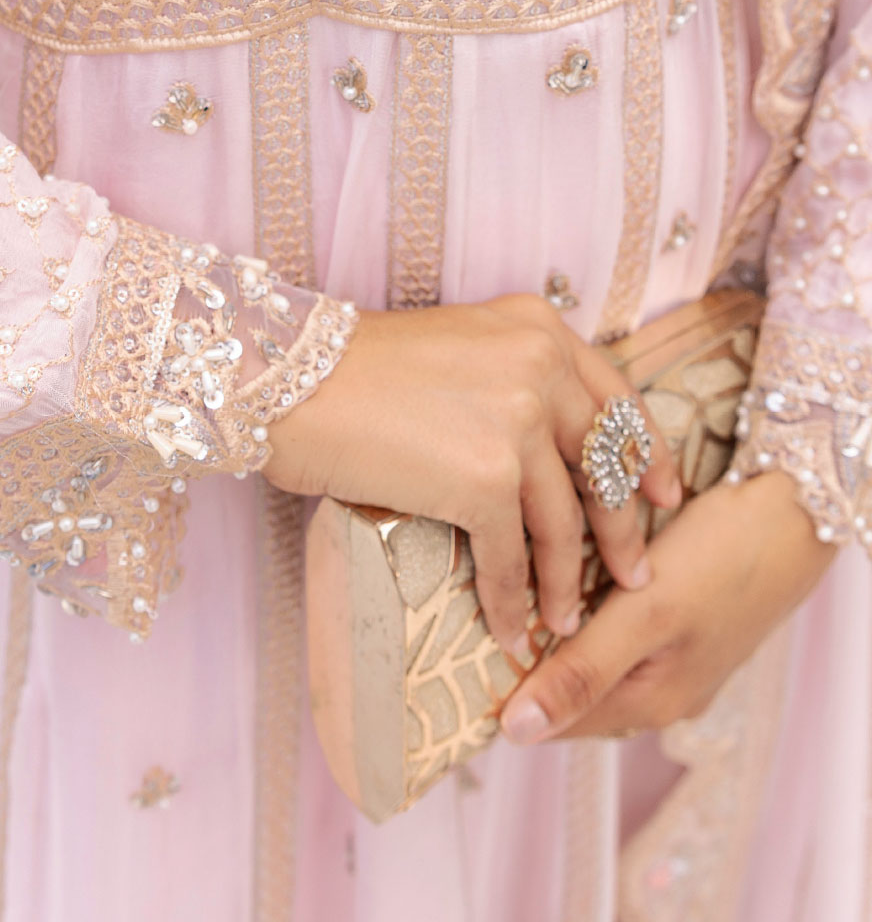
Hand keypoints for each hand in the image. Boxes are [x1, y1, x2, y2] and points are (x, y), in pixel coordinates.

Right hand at [264, 295, 680, 656]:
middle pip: (603, 463)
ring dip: (566, 581)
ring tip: (566, 620)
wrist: (289, 381)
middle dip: (623, 527)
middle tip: (635, 572)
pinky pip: (510, 557)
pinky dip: (512, 599)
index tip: (666, 493)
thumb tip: (545, 453)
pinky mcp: (482, 481)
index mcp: (536, 328)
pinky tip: (509, 626)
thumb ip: (511, 379)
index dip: (647, 452)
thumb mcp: (457, 347)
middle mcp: (539, 367)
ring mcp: (516, 424)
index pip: (615, 396)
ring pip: (563, 522)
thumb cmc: (353, 369)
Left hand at [500, 470, 835, 743]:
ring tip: (503, 581)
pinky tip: (557, 562)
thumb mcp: (647, 613)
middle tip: (468, 606)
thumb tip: (515, 734)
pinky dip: (580, 596)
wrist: (795, 506)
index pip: (553, 720)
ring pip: (586, 646)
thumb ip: (583, 670)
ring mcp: (669, 650)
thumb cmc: (725, 556)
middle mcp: (657, 686)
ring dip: (550, 621)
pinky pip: (610, 618)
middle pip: (567, 683)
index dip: (502, 692)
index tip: (453, 654)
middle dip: (521, 653)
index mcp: (650, 701)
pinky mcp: (675, 612)